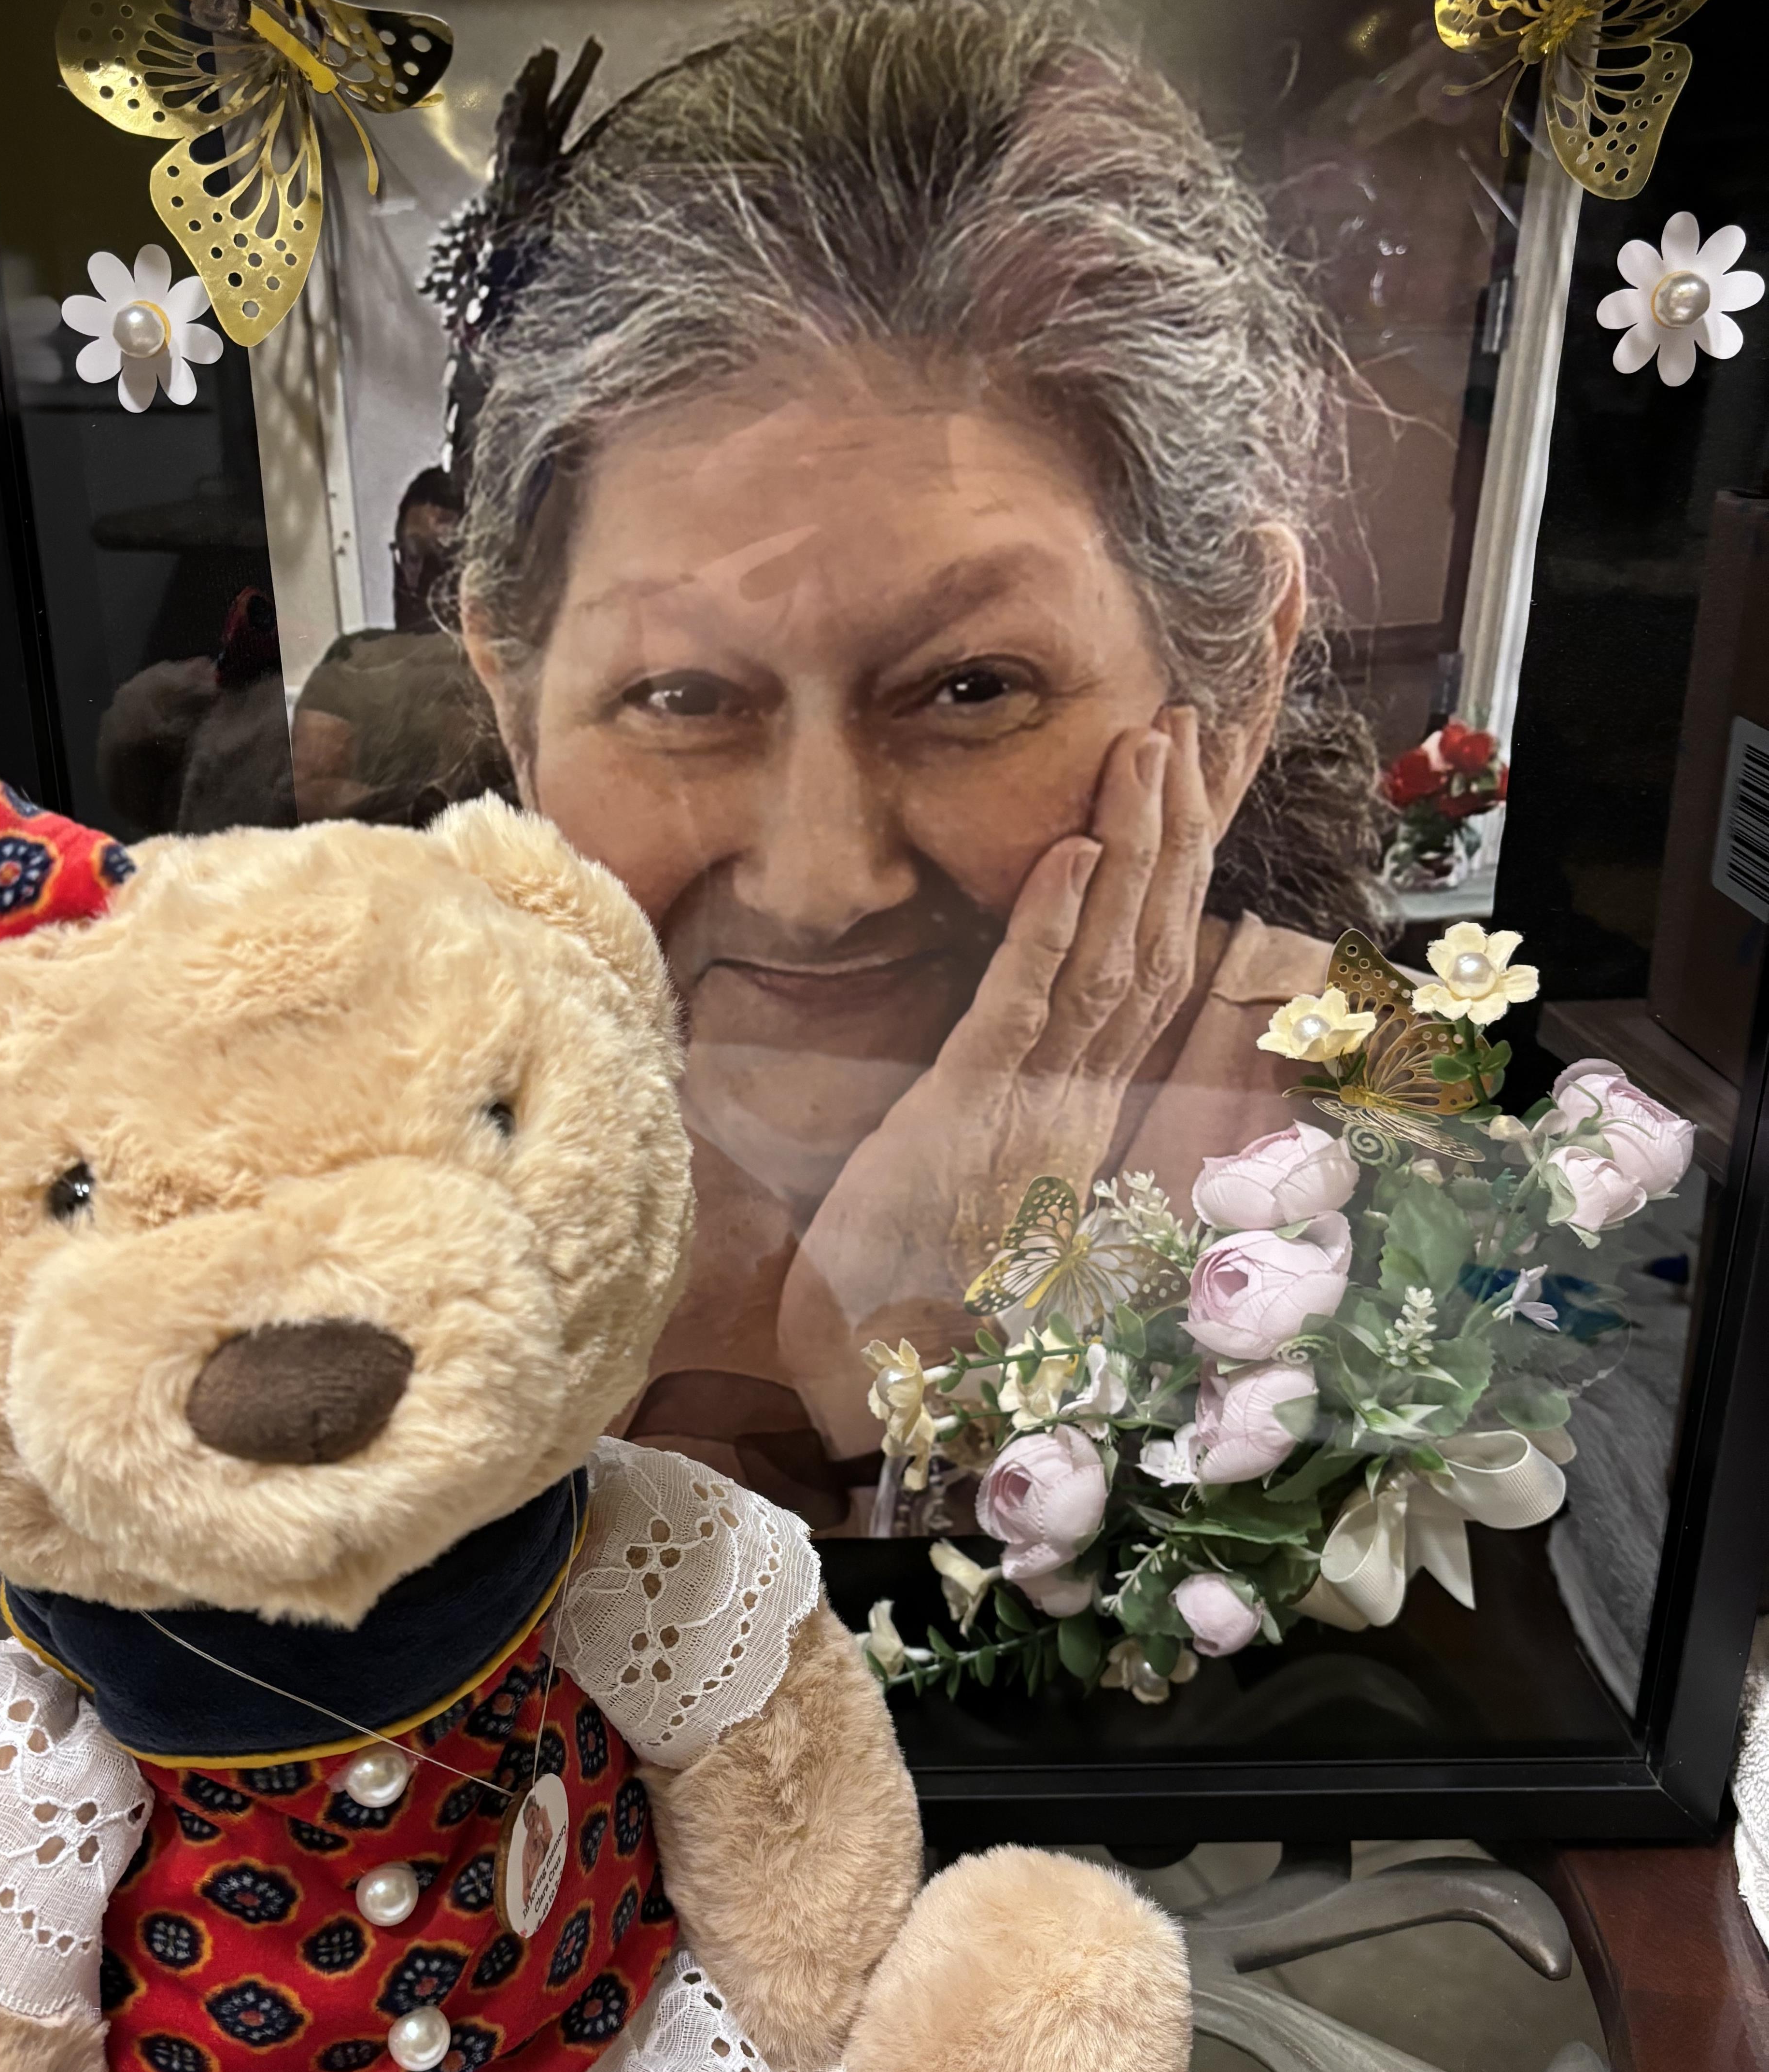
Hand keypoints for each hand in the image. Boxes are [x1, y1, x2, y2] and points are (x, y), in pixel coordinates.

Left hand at [776, 709, 1215, 1450]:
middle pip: (1155, 936)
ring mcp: (1036, 1102)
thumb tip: (1030, 997)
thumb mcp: (979, 1142)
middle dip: (1180, 822)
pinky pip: (1021, 1005)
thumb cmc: (915, 1251)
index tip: (1194, 769)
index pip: (1153, 956)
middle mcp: (1081, 1092)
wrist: (876, 1355)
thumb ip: (1013, 1074)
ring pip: (1109, 956)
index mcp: (1084, 1094)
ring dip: (1133, 845)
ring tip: (1148, 746)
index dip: (1182, 862)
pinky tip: (1068, 850)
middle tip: (1194, 716)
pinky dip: (1050, 925)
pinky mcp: (970, 1112)